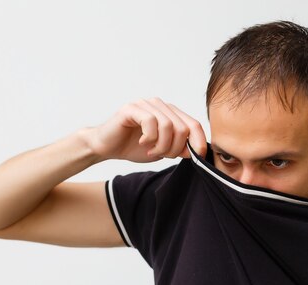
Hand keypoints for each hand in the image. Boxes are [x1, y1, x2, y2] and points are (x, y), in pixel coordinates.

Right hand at [83, 97, 207, 162]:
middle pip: (182, 127)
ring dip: (161, 145)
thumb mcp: (162, 151)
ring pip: (168, 126)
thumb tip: (196, 151)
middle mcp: (160, 106)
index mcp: (170, 114)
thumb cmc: (134, 147)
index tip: (197, 156)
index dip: (199, 141)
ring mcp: (146, 104)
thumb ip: (179, 148)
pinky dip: (149, 138)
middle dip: (174, 148)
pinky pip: (150, 122)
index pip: (194, 124)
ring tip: (152, 150)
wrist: (108, 147)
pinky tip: (142, 143)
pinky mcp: (132, 108)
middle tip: (162, 155)